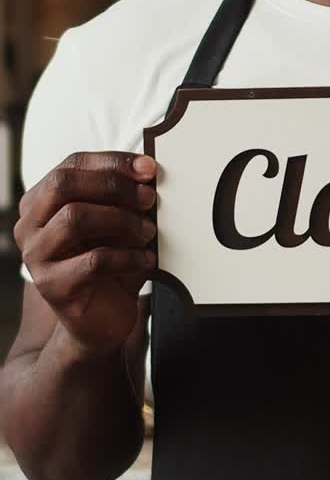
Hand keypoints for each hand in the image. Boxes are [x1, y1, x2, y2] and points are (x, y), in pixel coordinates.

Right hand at [15, 152, 157, 353]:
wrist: (103, 318)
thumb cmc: (111, 262)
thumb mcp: (115, 221)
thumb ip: (122, 195)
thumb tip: (148, 170)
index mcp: (40, 201)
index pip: (71, 165)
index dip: (112, 162)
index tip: (149, 168)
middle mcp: (29, 225)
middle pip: (63, 185)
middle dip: (113, 186)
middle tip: (149, 198)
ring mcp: (35, 257)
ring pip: (74, 218)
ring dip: (122, 221)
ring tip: (149, 232)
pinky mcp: (52, 287)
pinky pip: (93, 260)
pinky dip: (128, 256)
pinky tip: (147, 259)